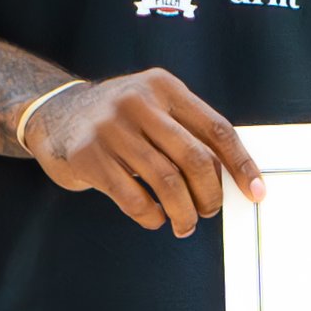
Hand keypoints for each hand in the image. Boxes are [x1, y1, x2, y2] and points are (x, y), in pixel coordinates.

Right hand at [23, 71, 261, 235]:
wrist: (54, 115)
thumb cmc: (119, 120)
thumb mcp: (153, 107)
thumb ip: (187, 132)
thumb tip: (232, 178)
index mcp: (164, 87)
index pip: (217, 129)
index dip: (241, 164)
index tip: (256, 192)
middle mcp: (138, 101)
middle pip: (195, 158)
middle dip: (210, 195)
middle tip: (209, 211)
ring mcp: (110, 128)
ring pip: (167, 183)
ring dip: (183, 213)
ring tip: (184, 224)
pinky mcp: (88, 156)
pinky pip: (134, 198)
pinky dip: (151, 216)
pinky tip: (154, 218)